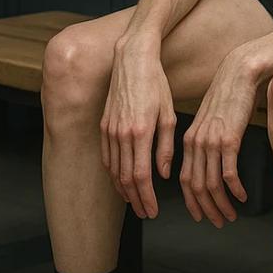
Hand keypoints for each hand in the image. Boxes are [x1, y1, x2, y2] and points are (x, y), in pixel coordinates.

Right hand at [99, 43, 176, 219]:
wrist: (132, 59)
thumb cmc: (156, 84)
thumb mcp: (169, 115)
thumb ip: (165, 147)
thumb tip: (163, 174)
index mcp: (140, 132)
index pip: (141, 176)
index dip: (147, 197)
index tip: (153, 211)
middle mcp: (121, 134)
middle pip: (125, 178)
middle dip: (136, 199)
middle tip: (145, 213)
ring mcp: (109, 130)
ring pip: (113, 169)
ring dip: (123, 189)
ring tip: (135, 201)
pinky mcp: (103, 125)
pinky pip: (106, 156)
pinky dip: (112, 172)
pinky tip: (120, 180)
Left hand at [179, 48, 260, 226]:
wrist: (239, 73)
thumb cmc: (228, 96)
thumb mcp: (210, 121)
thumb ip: (206, 142)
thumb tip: (209, 164)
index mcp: (189, 140)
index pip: (184, 180)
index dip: (191, 201)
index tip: (200, 215)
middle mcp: (197, 143)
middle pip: (196, 187)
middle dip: (206, 209)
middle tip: (217, 222)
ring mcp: (212, 141)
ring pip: (211, 184)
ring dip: (221, 204)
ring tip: (230, 215)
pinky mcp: (229, 138)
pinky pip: (228, 172)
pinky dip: (233, 189)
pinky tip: (241, 197)